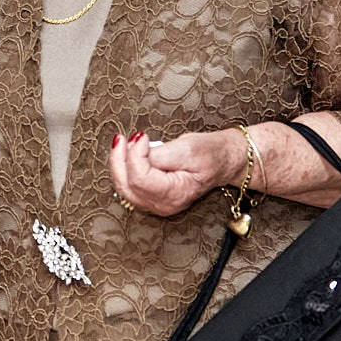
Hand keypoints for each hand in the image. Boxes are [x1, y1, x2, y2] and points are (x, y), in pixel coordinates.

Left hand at [107, 129, 241, 218]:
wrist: (222, 161)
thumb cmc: (210, 154)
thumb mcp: (188, 148)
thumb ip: (160, 154)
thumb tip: (137, 150)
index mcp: (174, 194)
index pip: (140, 179)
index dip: (134, 155)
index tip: (141, 136)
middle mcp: (163, 204)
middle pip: (127, 186)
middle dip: (119, 160)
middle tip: (122, 138)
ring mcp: (156, 203)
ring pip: (123, 187)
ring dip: (118, 163)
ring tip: (121, 142)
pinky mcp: (152, 197)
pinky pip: (128, 185)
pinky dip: (123, 168)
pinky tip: (124, 153)